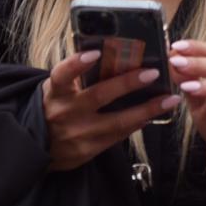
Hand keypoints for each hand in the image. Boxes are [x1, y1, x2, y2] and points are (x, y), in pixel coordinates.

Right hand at [41, 51, 180, 171]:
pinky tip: (152, 115)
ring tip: (169, 99)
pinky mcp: (87, 151)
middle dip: (128, 83)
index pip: (62, 75)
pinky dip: (137, 124)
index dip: (77, 64)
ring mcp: (77, 134)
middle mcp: (64, 112)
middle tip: (153, 72)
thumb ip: (78, 76)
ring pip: (117, 121)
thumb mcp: (58, 89)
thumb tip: (113, 55)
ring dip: (146, 109)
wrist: (36, 146)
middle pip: (99, 95)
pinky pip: (118, 136)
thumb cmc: (54, 107)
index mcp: (55, 92)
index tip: (96, 53)